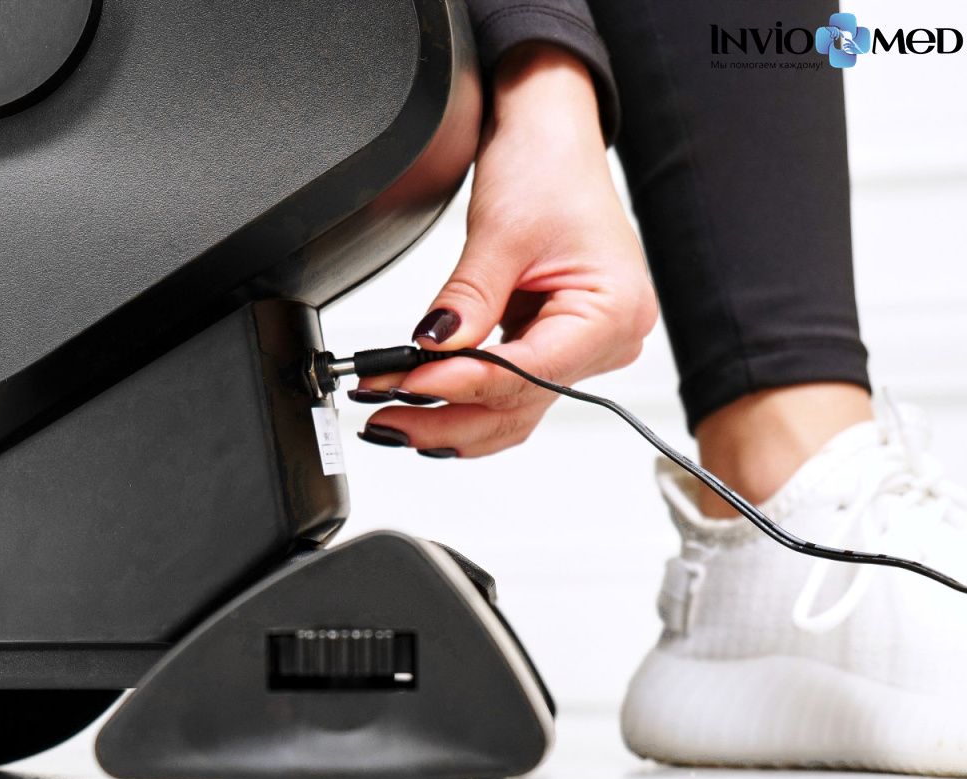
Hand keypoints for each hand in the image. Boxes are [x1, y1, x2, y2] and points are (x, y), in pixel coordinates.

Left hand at [355, 44, 656, 458]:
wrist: (551, 138)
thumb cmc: (548, 167)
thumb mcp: (501, 231)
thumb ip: (467, 300)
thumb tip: (432, 350)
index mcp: (612, 312)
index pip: (530, 372)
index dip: (464, 382)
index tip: (410, 382)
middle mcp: (606, 341)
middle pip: (518, 405)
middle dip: (446, 416)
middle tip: (385, 416)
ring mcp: (581, 351)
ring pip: (510, 411)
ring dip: (449, 421)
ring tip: (392, 420)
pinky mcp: (552, 349)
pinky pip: (507, 393)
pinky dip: (463, 402)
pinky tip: (422, 406)